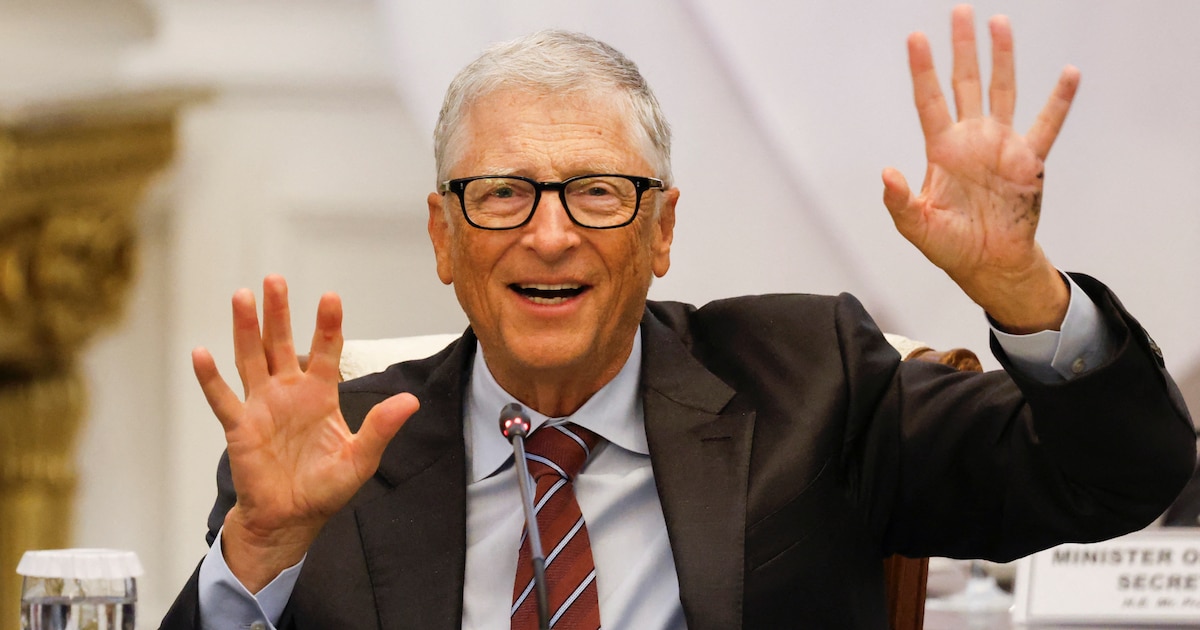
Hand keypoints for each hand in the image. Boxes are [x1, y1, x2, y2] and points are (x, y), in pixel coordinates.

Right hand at [192, 275, 418, 590]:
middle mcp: (289, 393)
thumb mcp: (361, 458)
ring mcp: (262, 406)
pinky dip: (210, 377)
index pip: (325, 351)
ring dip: (245, 328)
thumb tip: (412, 401)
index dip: (327, 325)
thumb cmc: (325, 488)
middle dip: (279, 312)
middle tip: (275, 279)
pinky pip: (222, 398)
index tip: (330, 297)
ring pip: (251, 359)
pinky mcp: (240, 427)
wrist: (292, 519)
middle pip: (281, 344)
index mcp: (321, 395)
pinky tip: (200, 352)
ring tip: (242, 295)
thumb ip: (381, 427)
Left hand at [882, 5, 1075, 332]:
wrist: (988, 264)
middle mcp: (971, 139)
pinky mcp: (1030, 162)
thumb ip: (899, 201)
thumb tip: (886, 174)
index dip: (922, 70)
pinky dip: (1059, 101)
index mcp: (941, 150)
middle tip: (960, 12)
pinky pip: (1047, 126)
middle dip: (962, 48)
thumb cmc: (950, 244)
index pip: (929, 100)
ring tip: (1000, 25)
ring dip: (1002, 59)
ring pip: (1002, 91)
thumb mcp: (917, 226)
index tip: (915, 38)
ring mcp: (1001, 146)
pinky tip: (1068, 75)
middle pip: (965, 83)